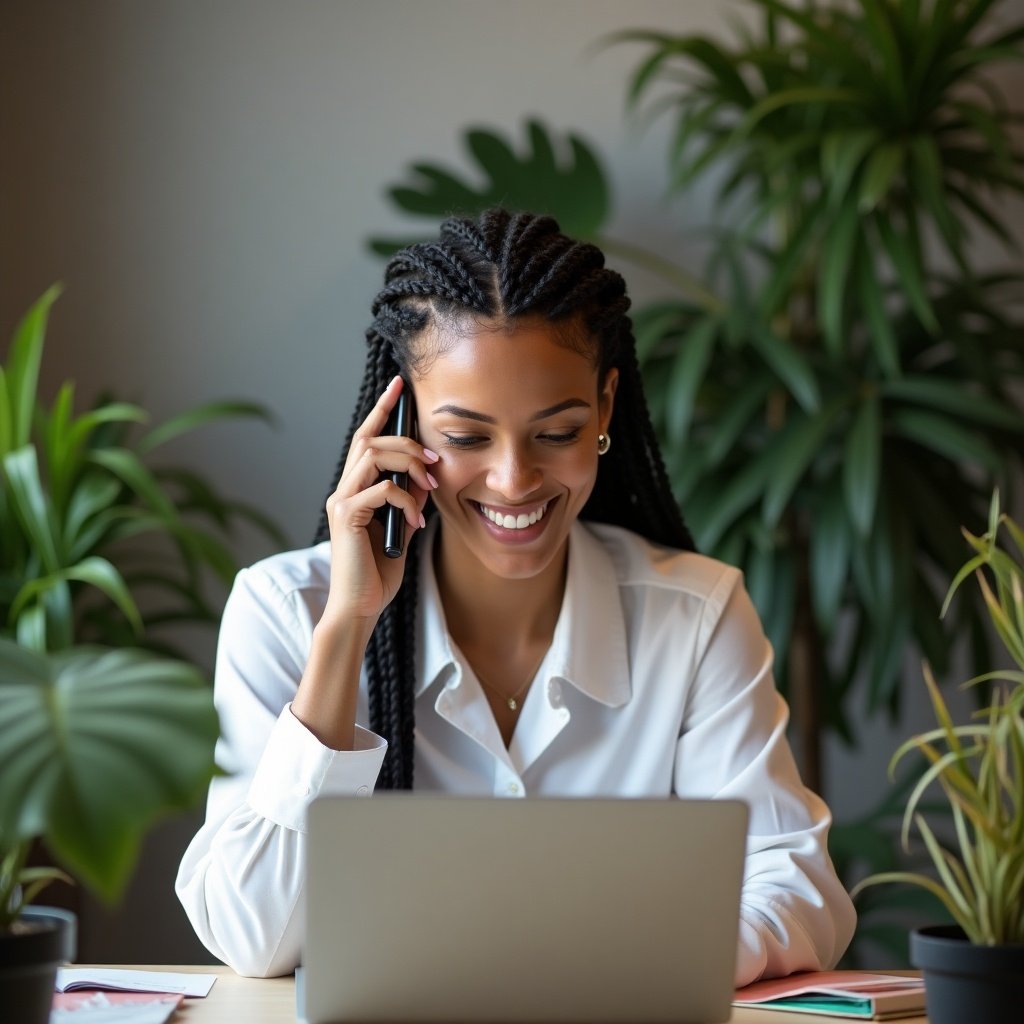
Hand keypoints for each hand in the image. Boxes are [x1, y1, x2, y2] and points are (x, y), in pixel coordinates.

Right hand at [321, 376, 437, 625]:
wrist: (361, 606)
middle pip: (370, 440)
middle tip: (434, 456)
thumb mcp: (402, 527)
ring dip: (409, 465)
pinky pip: (380, 489)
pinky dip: (404, 500)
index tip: (400, 386)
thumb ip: (409, 500)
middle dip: (404, 437)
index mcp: (356, 488)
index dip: (383, 410)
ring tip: (429, 487)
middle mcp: (344, 489)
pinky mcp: (347, 517)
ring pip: (373, 457)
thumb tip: (426, 479)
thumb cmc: (379, 572)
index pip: (367, 438)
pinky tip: (415, 523)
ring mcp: (342, 502)